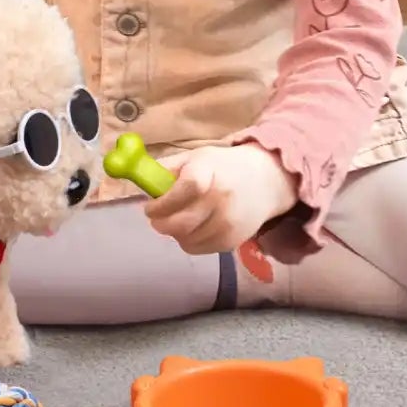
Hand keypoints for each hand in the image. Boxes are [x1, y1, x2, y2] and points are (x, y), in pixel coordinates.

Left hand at [144, 144, 295, 254]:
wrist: (267, 181)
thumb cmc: (224, 167)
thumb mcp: (197, 157)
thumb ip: (167, 169)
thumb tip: (140, 183)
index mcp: (210, 172)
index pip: (185, 190)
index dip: (162, 203)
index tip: (150, 206)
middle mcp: (221, 199)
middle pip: (181, 223)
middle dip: (160, 223)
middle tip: (156, 218)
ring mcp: (228, 223)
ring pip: (185, 240)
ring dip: (175, 232)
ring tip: (180, 219)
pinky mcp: (231, 241)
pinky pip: (197, 248)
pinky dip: (189, 240)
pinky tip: (196, 226)